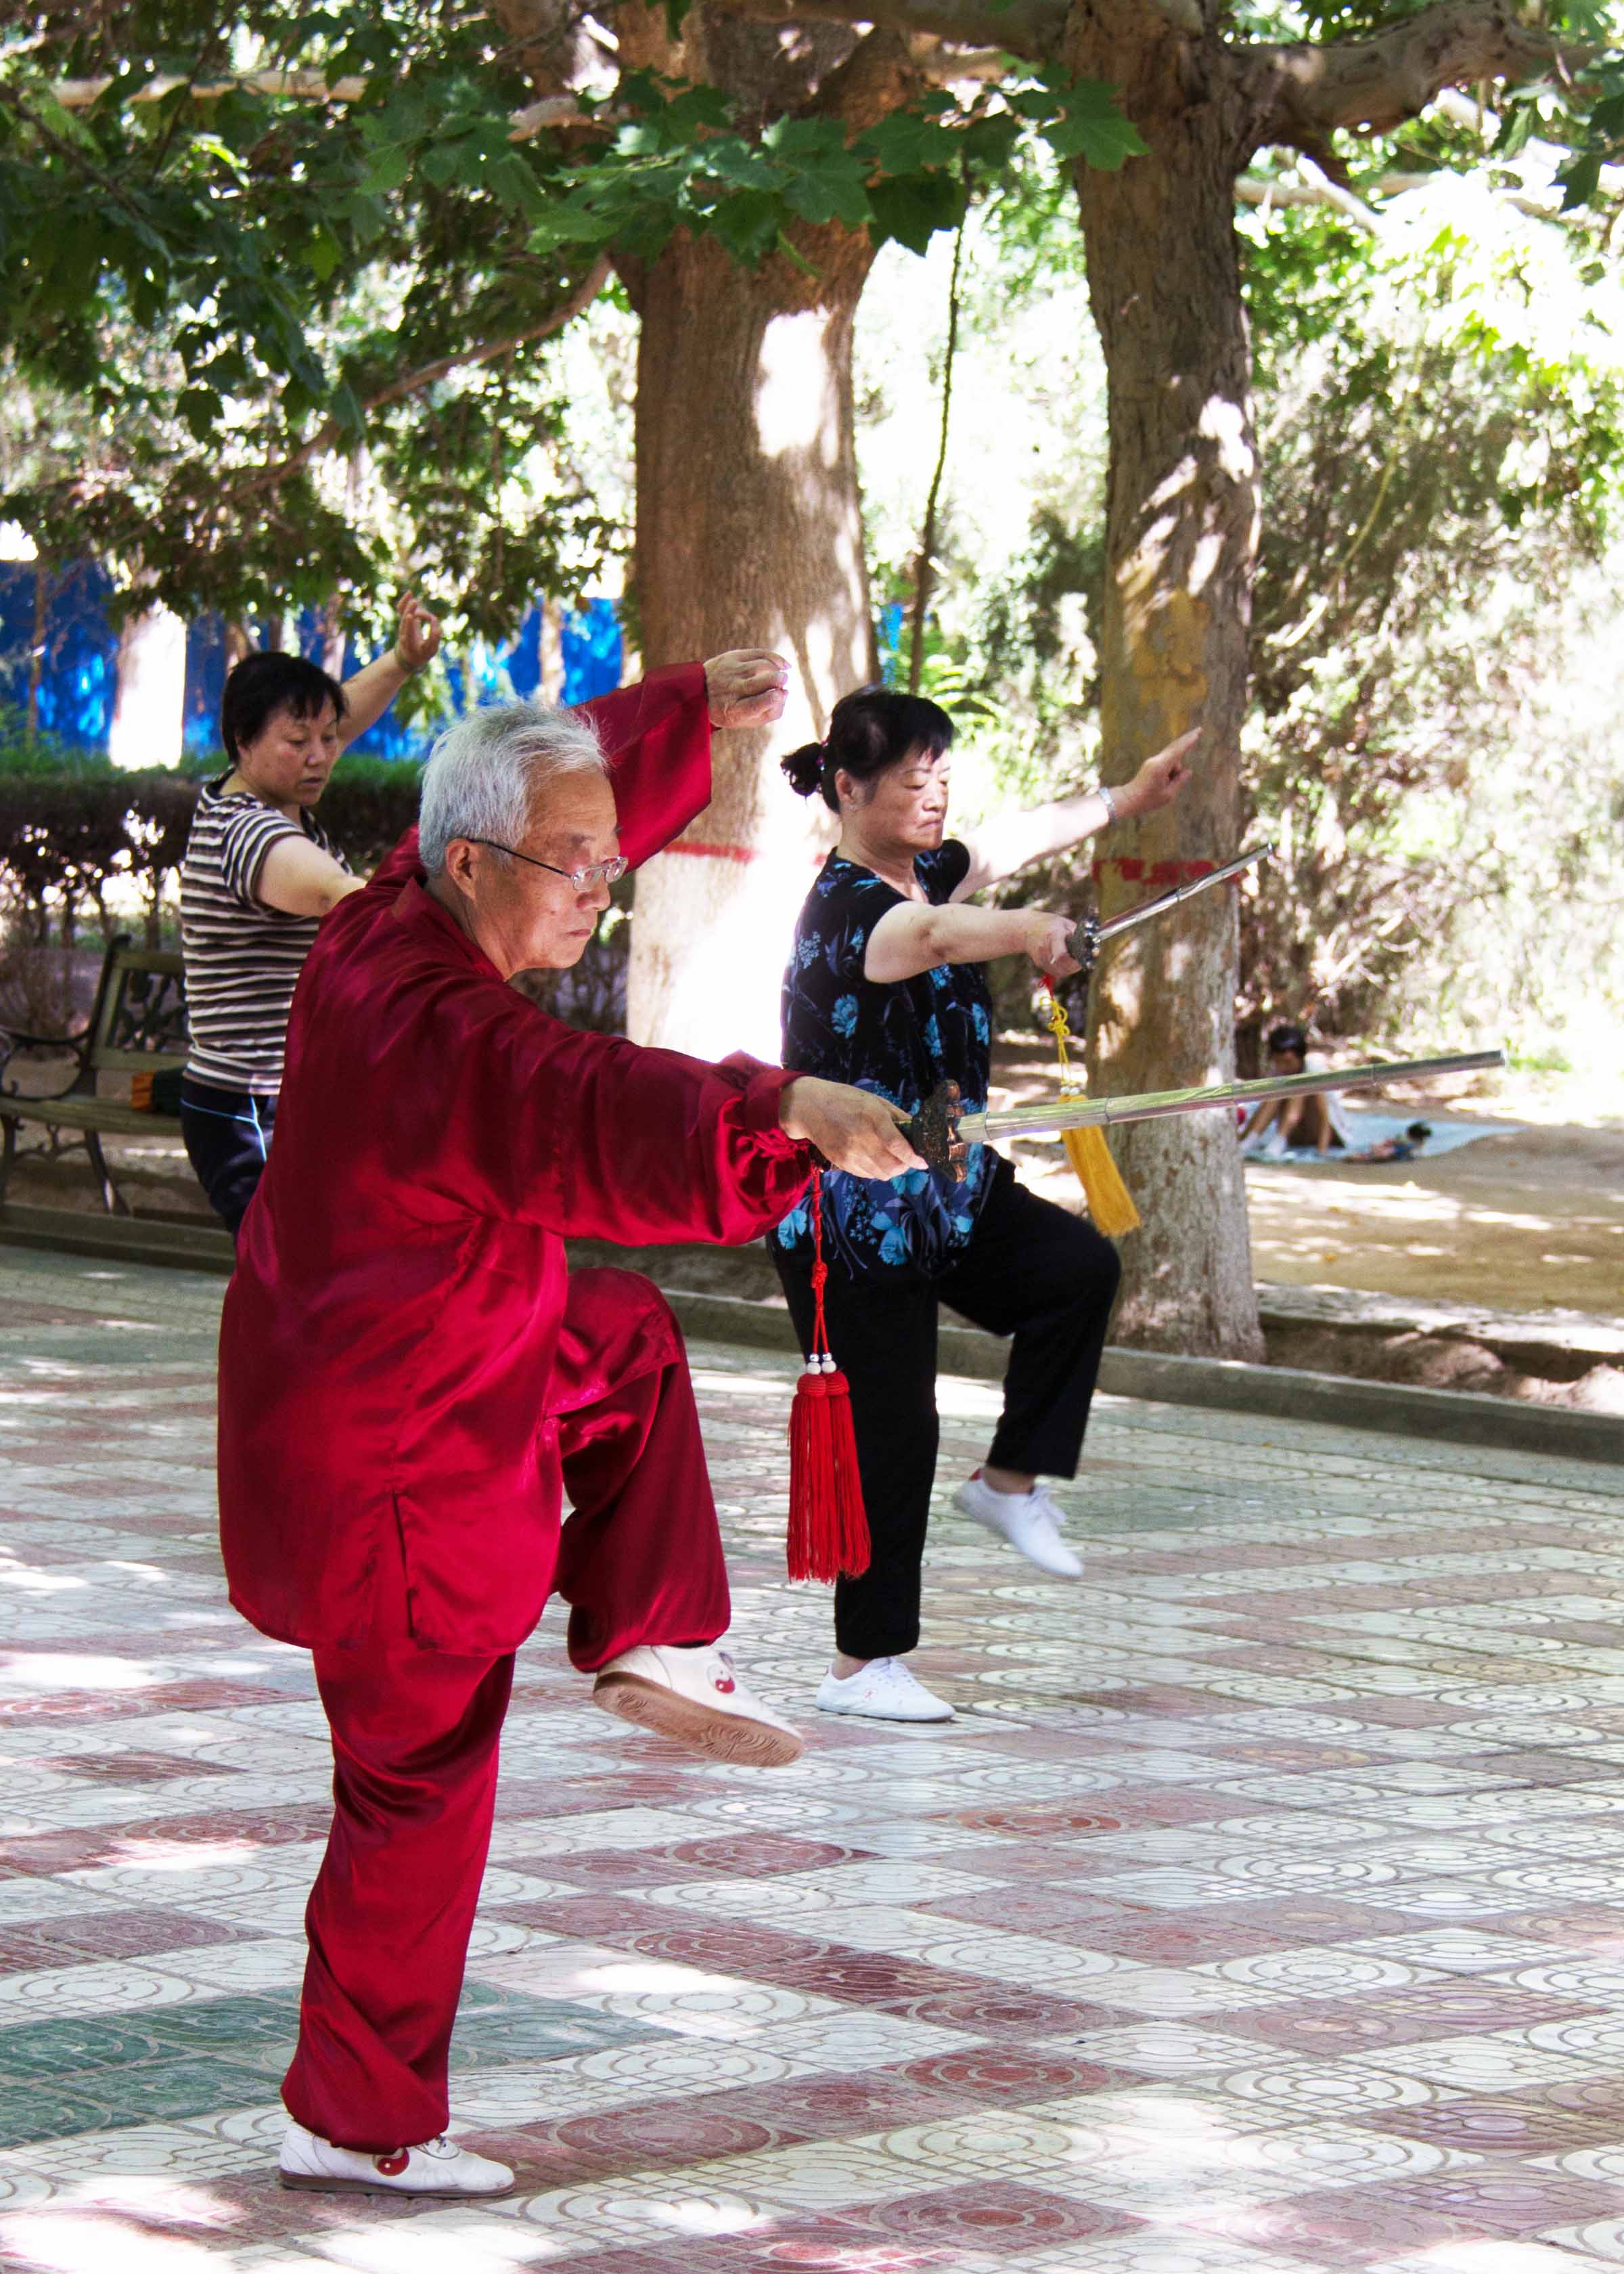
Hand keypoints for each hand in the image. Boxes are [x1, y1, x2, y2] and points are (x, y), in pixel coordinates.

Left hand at [392, 593, 442, 675]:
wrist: (408, 655)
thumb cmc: (422, 653)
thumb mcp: (430, 650)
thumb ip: (434, 637)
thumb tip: (434, 619)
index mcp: (410, 643)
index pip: (408, 633)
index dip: (409, 624)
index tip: (412, 615)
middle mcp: (403, 633)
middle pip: (404, 619)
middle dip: (410, 610)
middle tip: (418, 604)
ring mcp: (402, 625)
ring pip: (402, 613)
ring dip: (408, 605)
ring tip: (414, 598)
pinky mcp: (403, 619)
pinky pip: (401, 608)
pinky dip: (404, 601)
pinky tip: (409, 593)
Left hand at [705, 648, 789, 728]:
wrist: (700, 691)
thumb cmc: (731, 709)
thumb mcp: (746, 720)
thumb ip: (769, 713)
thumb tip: (786, 694)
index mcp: (732, 710)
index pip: (753, 705)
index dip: (769, 700)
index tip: (781, 694)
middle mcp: (730, 689)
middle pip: (755, 683)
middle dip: (773, 680)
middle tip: (784, 680)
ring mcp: (730, 671)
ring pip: (758, 666)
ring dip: (775, 669)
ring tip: (782, 677)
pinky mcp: (732, 657)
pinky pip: (757, 653)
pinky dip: (773, 658)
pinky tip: (784, 665)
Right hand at [779, 1077, 923, 1178]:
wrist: (811, 1108)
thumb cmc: (846, 1100)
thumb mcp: (874, 1101)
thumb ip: (897, 1117)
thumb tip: (917, 1132)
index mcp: (872, 1118)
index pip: (897, 1145)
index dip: (913, 1158)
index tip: (923, 1162)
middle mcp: (861, 1138)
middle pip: (892, 1166)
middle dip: (905, 1166)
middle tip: (908, 1159)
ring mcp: (849, 1153)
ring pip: (881, 1174)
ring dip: (892, 1170)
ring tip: (892, 1159)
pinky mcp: (842, 1162)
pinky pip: (867, 1175)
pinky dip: (877, 1170)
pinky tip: (875, 1158)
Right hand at [1023, 911, 1079, 980]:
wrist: (1026, 928)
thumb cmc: (1048, 923)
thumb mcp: (1064, 923)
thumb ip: (1076, 933)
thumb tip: (1090, 941)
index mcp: (1053, 935)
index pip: (1062, 955)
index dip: (1074, 962)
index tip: (1082, 960)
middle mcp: (1045, 947)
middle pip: (1061, 967)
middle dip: (1073, 967)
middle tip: (1079, 962)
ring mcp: (1040, 957)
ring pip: (1058, 972)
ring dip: (1068, 970)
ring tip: (1072, 962)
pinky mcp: (1039, 963)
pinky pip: (1054, 971)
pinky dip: (1061, 970)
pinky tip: (1064, 962)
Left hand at [1121, 726, 1198, 817]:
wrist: (1128, 799)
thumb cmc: (1147, 800)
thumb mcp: (1168, 795)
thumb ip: (1179, 781)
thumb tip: (1188, 771)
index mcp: (1160, 767)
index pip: (1177, 751)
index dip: (1188, 742)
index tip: (1197, 734)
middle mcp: (1156, 760)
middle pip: (1175, 747)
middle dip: (1188, 739)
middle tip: (1200, 729)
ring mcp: (1153, 761)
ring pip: (1173, 760)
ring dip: (1175, 772)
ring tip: (1164, 788)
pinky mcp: (1152, 764)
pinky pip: (1167, 763)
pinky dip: (1171, 770)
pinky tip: (1163, 783)